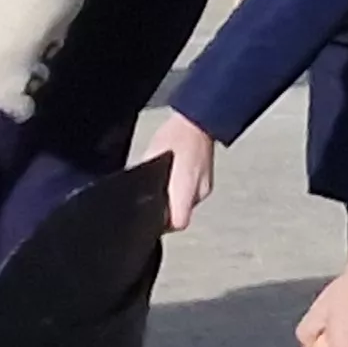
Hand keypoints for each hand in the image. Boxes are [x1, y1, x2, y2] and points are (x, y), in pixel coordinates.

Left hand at [146, 113, 216, 232]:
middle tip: (156, 199)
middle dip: (168, 212)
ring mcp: (206, 187)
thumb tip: (138, 192)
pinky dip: (184, 191)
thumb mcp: (151, 155)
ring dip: (176, 201)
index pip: (178, 223)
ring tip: (167, 184)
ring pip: (188, 206)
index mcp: (184, 187)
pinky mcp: (208, 182)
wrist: (198, 121)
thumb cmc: (175, 134)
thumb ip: (147, 177)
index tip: (154, 219)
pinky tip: (177, 178)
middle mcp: (199, 191)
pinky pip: (193, 195)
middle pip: (182, 216)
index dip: (165, 225)